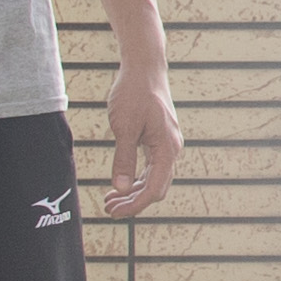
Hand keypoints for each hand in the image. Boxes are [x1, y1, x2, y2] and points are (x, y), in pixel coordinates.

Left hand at [105, 72, 184, 228]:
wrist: (145, 68)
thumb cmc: (134, 93)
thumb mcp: (124, 127)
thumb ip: (123, 159)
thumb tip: (120, 188)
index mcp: (167, 148)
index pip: (154, 189)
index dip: (134, 205)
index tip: (114, 212)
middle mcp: (171, 149)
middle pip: (156, 188)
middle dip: (133, 202)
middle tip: (108, 209)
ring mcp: (167, 145)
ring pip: (154, 179)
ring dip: (133, 192)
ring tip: (110, 199)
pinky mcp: (160, 139)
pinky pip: (151, 167)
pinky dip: (136, 178)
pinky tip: (121, 183)